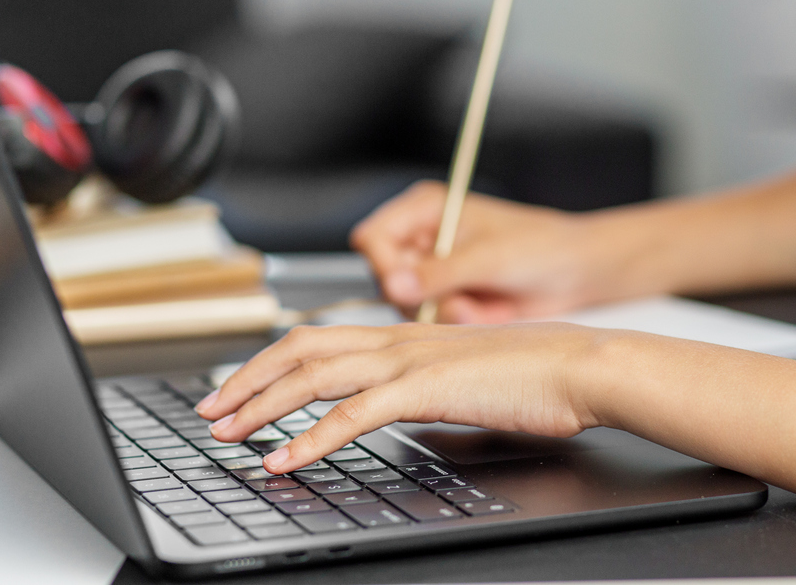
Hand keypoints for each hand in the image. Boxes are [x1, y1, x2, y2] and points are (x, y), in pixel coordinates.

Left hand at [195, 322, 615, 473]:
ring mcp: (410, 359)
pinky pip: (350, 414)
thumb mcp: (471, 376)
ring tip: (227, 435)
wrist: (584, 365)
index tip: (242, 387)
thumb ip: (432, 387)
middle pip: (301, 347)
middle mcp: (400, 338)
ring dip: (261, 405)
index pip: (322, 336)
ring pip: (313, 374)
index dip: (272, 360)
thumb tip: (411, 410)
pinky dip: (308, 438)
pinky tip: (284, 460)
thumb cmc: (541, 375)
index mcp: (409, 334)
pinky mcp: (425, 388)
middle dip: (247, 378)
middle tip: (211, 411)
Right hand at [350, 181, 608, 322]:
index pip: (373, 239)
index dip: (384, 267)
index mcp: (426, 210)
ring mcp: (434, 272)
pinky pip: (429, 322)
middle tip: (456, 299)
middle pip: (385, 278)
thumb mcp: (488, 257)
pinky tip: (484, 313)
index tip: (406, 289)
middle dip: (420, 297)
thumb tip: (395, 285)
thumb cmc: (541, 247)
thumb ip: (439, 273)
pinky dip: (454, 322)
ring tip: (477, 305)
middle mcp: (423, 240)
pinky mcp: (448, 300)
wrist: (577, 274)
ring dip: (439, 312)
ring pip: (404, 306)